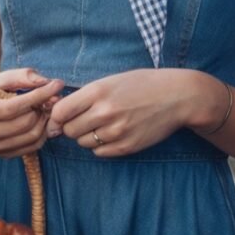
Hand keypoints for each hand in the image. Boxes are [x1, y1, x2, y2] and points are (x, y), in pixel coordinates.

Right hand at [0, 67, 63, 157]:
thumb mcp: (2, 77)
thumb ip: (23, 76)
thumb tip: (47, 83)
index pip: (12, 107)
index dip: (37, 96)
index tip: (56, 85)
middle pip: (24, 123)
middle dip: (42, 108)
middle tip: (50, 97)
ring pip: (31, 136)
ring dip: (44, 120)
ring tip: (45, 107)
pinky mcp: (3, 154)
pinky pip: (33, 146)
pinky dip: (43, 132)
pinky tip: (41, 119)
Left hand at [46, 69, 197, 156]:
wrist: (177, 97)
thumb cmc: (142, 85)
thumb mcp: (111, 81)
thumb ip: (84, 96)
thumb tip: (56, 117)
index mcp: (98, 92)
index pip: (60, 112)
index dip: (57, 116)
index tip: (63, 116)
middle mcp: (105, 112)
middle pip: (70, 130)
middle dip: (72, 127)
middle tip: (87, 120)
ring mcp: (116, 132)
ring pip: (84, 143)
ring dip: (88, 136)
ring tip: (104, 125)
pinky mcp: (126, 147)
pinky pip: (100, 153)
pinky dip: (102, 146)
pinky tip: (114, 133)